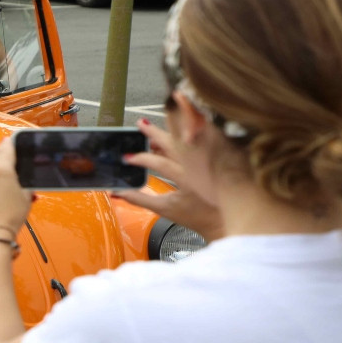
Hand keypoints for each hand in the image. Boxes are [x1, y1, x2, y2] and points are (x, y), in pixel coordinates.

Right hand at [111, 118, 223, 241]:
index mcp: (187, 179)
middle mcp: (198, 166)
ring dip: (168, 134)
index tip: (127, 158)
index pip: (160, 163)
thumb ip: (139, 199)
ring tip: (152, 134)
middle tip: (140, 124)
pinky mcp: (214, 155)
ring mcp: (208, 159)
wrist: (225, 218)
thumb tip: (116, 193)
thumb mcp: (164, 209)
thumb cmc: (196, 216)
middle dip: (155, 132)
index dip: (141, 159)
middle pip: (175, 142)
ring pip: (186, 139)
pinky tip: (172, 136)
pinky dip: (182, 136)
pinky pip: (197, 140)